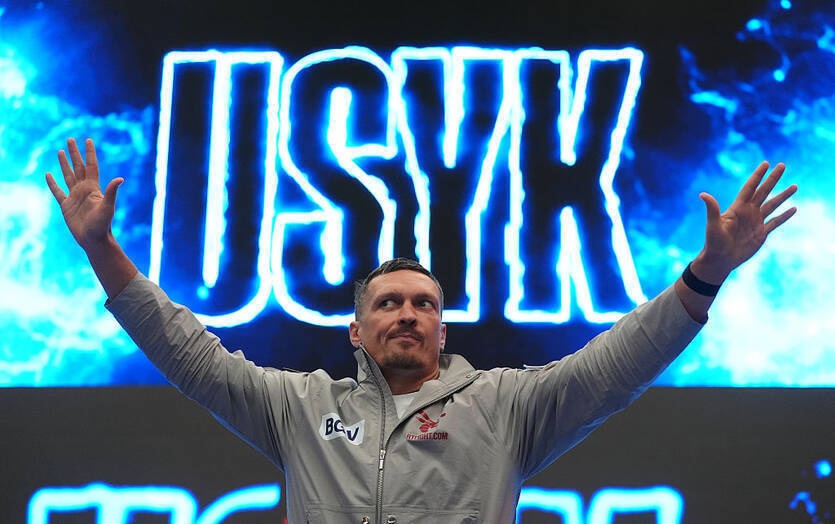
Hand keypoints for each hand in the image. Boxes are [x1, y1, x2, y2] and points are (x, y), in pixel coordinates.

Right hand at [45, 138, 122, 250]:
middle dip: (74, 153)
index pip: (91, 166)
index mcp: (93, 188)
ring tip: (60, 151)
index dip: (89, 153)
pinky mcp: (66, 206)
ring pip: (68, 176)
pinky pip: (57, 192)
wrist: (94, 240)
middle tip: (70, 139)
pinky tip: (48, 175)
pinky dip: (52, 183)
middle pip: (78, 167)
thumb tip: (121, 178)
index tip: (88, 140)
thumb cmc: (102, 225)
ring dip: (64, 164)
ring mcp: (75, 197)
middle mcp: (84, 189)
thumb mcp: (108, 207)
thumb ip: (111, 192)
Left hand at [694, 161, 796, 282]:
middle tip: (782, 165)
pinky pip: (775, 222)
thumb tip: (702, 194)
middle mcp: (748, 212)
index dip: (757, 175)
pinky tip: (793, 209)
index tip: (766, 163)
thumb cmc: (714, 242)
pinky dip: (784, 216)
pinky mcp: (761, 233)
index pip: (750, 187)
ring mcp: (756, 222)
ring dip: (783, 196)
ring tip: (795, 186)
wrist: (720, 260)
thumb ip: (712, 209)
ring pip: (772, 205)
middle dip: (773, 179)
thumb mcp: (713, 225)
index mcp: (738, 208)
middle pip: (763, 191)